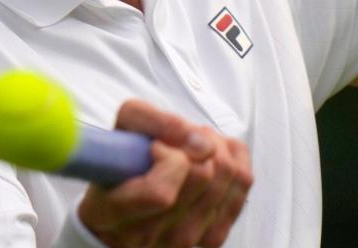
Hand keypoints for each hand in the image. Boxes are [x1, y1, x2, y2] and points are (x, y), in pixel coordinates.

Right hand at [77, 100, 252, 246]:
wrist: (124, 203)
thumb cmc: (118, 164)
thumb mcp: (120, 129)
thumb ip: (151, 122)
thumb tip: (198, 139)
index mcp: (114, 213)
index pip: (161, 193)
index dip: (169, 158)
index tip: (156, 145)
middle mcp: (149, 234)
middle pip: (202, 178)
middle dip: (197, 141)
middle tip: (180, 136)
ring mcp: (181, 240)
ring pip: (227, 178)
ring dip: (217, 147)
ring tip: (195, 143)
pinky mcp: (210, 238)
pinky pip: (242, 185)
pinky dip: (234, 158)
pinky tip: (212, 156)